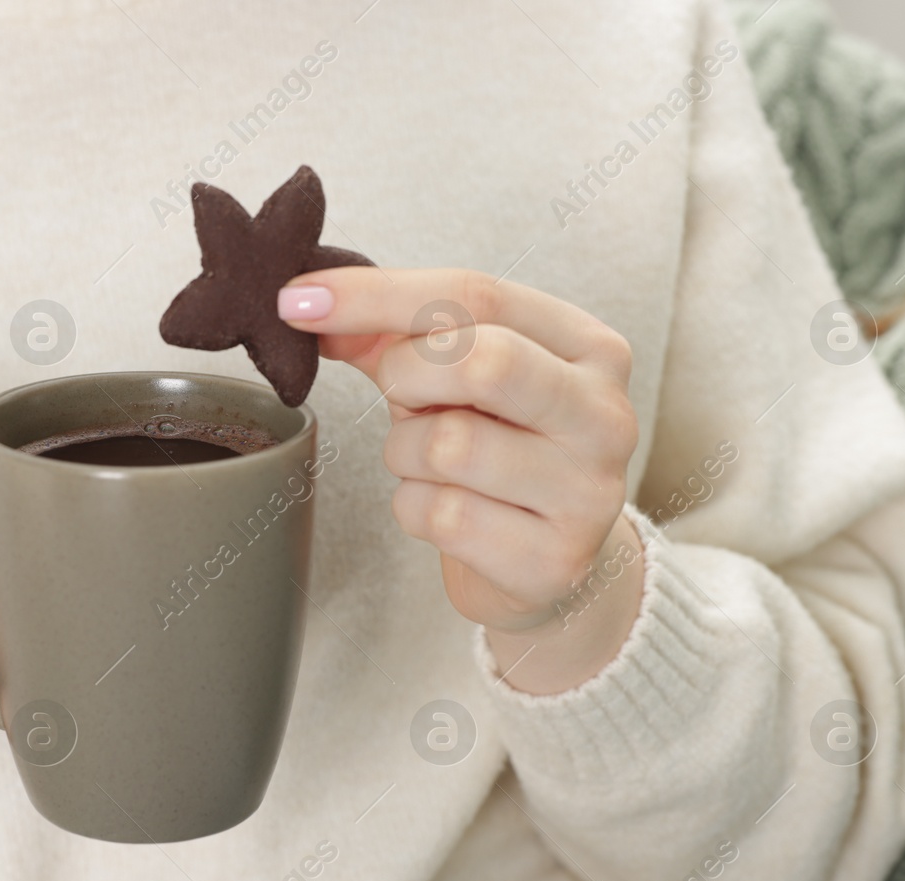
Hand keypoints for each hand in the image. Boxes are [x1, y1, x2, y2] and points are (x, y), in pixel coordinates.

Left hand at [280, 268, 643, 692]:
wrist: (545, 563)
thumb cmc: (498, 450)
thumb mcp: (450, 379)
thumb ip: (390, 335)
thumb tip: (311, 308)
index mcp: (588, 346)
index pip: (476, 295)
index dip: (376, 294)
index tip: (299, 300)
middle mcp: (604, 414)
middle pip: (481, 360)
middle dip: (407, 374)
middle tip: (397, 394)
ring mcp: (588, 492)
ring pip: (449, 446)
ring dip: (405, 453)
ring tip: (429, 463)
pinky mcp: (555, 560)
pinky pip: (442, 516)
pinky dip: (415, 508)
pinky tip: (444, 509)